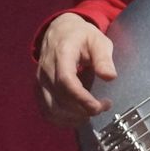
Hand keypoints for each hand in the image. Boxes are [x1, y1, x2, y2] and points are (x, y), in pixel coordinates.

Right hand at [35, 12, 116, 127]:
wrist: (60, 31)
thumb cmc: (81, 35)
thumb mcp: (98, 40)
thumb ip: (103, 58)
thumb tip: (110, 77)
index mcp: (61, 54)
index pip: (66, 81)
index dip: (81, 98)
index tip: (98, 106)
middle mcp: (46, 69)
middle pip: (59, 99)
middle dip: (83, 109)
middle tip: (103, 106)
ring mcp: (40, 81)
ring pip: (51, 109)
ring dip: (73, 117)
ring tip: (92, 111)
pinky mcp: (40, 89)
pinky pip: (47, 111)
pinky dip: (62, 119)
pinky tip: (78, 116)